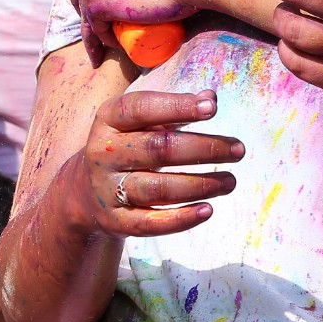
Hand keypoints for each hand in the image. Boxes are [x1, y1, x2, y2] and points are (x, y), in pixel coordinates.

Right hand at [71, 90, 241, 236]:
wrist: (84, 190)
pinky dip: (181, 219)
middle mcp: (103, 152)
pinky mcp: (115, 221)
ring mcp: (107, 188)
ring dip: (200, 185)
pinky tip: (208, 210)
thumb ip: (175, 108)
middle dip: (203, 149)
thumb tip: (210, 98)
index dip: (177, 106)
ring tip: (230, 181)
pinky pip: (150, 223)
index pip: (141, 108)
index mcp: (109, 119)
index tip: (212, 109)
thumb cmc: (127, 144)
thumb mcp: (141, 121)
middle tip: (238, 150)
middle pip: (158, 149)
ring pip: (158, 188)